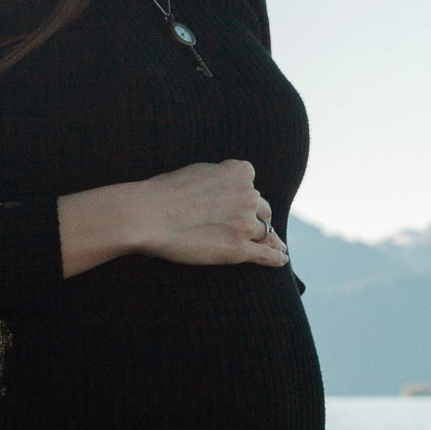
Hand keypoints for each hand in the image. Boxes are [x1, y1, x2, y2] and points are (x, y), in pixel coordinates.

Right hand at [59, 160, 286, 276]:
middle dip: (257, 216)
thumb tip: (229, 182)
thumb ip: (220, 177)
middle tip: (251, 226)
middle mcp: (248, 196)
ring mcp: (245, 224)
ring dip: (268, 238)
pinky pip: (265, 254)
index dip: (243, 194)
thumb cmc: (165, 193)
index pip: (250, 183)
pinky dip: (276, 257)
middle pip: (261, 208)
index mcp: (239, 172)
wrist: (149, 215)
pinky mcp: (238, 249)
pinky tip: (281, 258)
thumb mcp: (198, 171)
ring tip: (276, 245)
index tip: (237, 202)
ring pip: (263, 232)